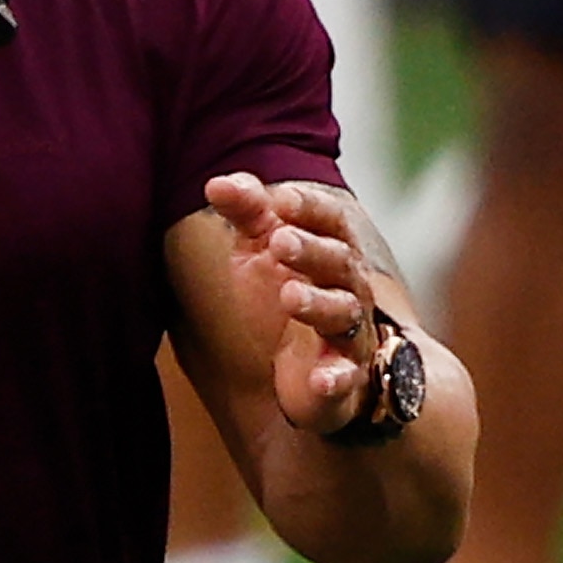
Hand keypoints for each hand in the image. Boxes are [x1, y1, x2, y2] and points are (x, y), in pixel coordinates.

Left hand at [203, 172, 383, 440]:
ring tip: (289, 295)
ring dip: (318, 304)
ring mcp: (347, 335)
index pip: (332, 221)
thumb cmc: (284, 297)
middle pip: (339, 263)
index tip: (280, 199)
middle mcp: (346, 289)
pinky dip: (335, 379)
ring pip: (342, 315)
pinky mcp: (341, 379)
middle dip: (311, 251)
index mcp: (329, 252)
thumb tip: (215, 183)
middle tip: (279, 241)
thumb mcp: (260, 252)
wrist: (305, 372)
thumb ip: (247, 214)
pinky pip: (345, 378)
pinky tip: (320, 379)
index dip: (310, 208)